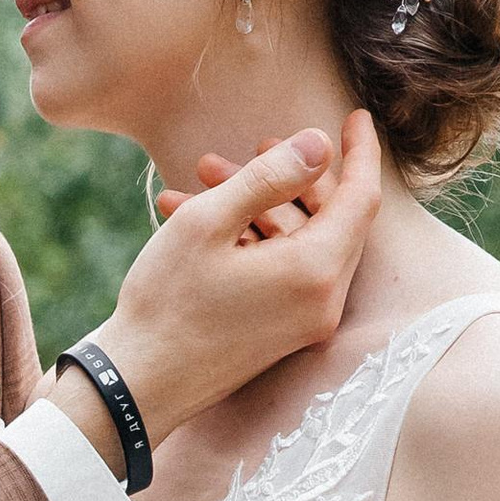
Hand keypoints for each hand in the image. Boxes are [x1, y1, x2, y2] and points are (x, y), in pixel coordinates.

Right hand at [69, 111, 379, 456]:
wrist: (137, 385)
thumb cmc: (167, 303)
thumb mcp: (210, 222)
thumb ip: (270, 176)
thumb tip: (319, 143)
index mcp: (315, 272)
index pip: (362, 198)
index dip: (360, 152)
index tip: (355, 116)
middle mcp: (322, 301)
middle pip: (331, 220)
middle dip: (292, 176)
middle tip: (255, 144)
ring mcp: (304, 322)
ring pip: (299, 243)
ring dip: (260, 206)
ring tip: (205, 176)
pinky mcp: (282, 333)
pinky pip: (282, 271)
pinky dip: (251, 240)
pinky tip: (197, 217)